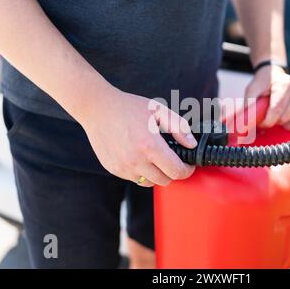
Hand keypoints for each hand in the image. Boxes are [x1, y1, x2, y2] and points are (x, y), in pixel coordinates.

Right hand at [78, 87, 196, 186]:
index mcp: (150, 146)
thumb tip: (192, 144)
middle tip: (172, 159)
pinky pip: (134, 178)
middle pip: (165, 180)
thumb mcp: (159, 111)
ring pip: (149, 182)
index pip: (176, 171)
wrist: (98, 109)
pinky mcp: (113, 169)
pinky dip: (140, 172)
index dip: (187, 170)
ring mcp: (123, 167)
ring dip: (156, 174)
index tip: (188, 164)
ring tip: (154, 158)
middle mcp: (136, 160)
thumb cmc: (128, 107)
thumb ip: (179, 127)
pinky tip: (139, 156)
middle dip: (172, 171)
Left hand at [245, 65, 289, 129]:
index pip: (277, 109)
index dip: (266, 120)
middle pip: (282, 117)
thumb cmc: (262, 83)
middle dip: (270, 121)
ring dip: (277, 122)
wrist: (273, 75)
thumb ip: (249, 104)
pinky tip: (280, 119)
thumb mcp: (252, 89)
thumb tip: (245, 122)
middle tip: (262, 117)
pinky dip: (287, 125)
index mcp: (285, 85)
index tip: (258, 122)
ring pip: (288, 121)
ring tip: (271, 112)